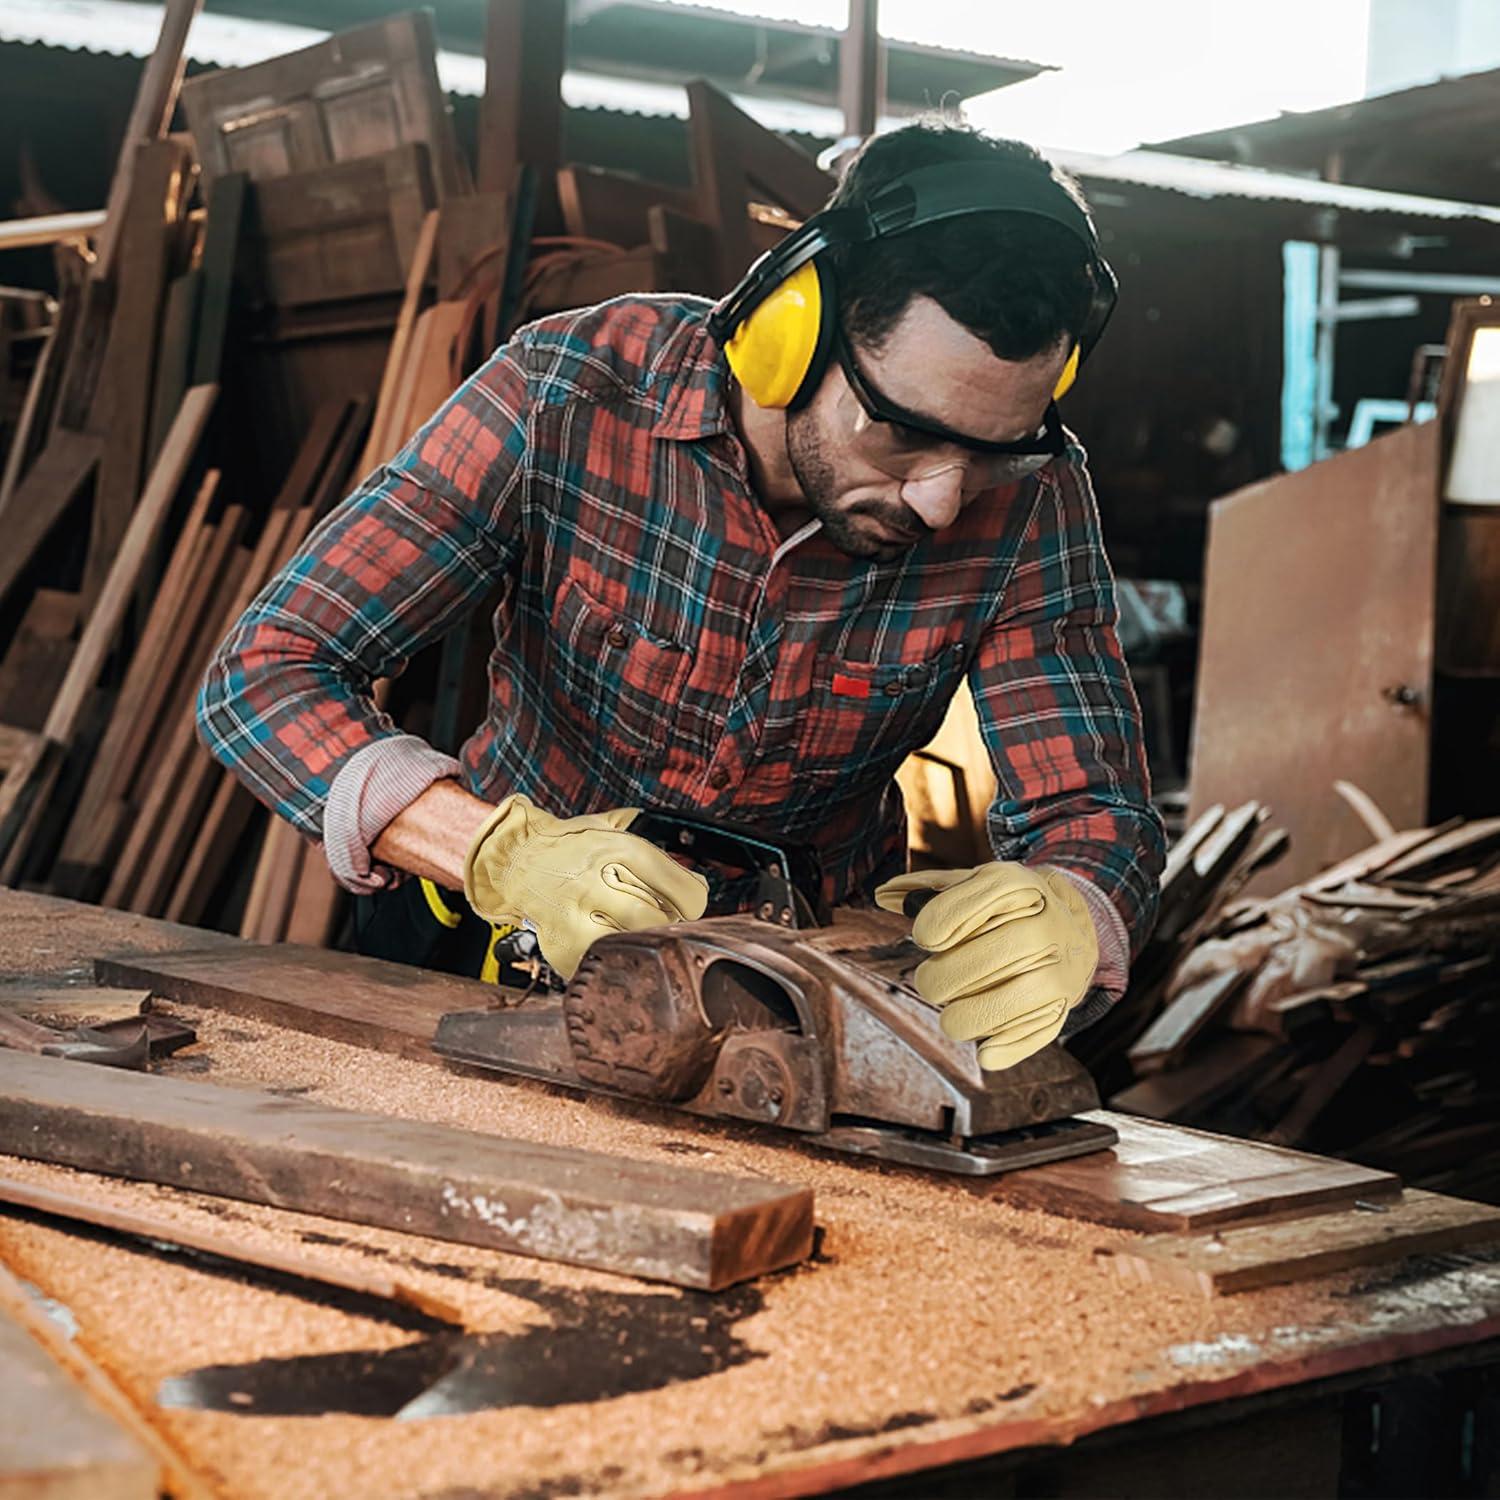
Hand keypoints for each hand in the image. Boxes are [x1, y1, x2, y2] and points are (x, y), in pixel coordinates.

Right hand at [463, 794, 708, 978]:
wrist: (514, 857)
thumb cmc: (570, 844)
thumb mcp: (614, 828)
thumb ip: (654, 852)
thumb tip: (699, 883)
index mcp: (617, 849)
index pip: (678, 886)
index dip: (694, 901)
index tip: (691, 906)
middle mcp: (596, 881)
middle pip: (656, 920)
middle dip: (669, 926)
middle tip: (667, 925)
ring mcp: (575, 914)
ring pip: (629, 945)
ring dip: (642, 946)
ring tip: (640, 938)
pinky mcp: (560, 942)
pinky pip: (598, 962)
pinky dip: (610, 961)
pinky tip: (610, 949)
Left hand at [875, 862, 1097, 1069]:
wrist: (1076, 927)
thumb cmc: (1008, 906)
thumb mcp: (973, 884)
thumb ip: (926, 888)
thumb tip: (884, 895)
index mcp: (1013, 886)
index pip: (950, 915)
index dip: (929, 932)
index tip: (928, 938)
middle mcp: (1041, 926)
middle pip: (967, 965)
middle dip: (936, 980)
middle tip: (933, 981)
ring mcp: (1057, 969)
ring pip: (990, 1007)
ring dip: (958, 1018)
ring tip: (954, 1011)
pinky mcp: (1063, 1007)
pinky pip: (1020, 1038)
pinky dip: (996, 1048)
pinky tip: (985, 1047)